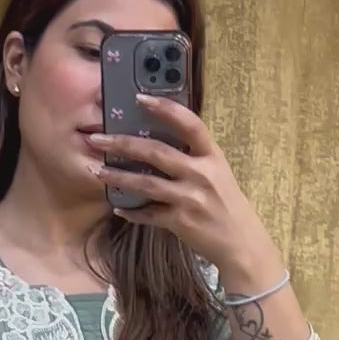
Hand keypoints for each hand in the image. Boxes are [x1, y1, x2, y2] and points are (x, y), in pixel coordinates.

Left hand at [86, 98, 283, 288]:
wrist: (240, 242)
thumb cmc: (225, 203)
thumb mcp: (217, 171)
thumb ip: (193, 155)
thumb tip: (157, 139)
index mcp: (211, 155)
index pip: (190, 123)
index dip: (165, 108)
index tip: (140, 98)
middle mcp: (201, 174)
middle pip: (157, 152)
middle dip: (123, 143)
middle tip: (98, 138)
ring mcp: (190, 198)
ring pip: (146, 183)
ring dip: (118, 176)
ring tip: (98, 171)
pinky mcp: (180, 221)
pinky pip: (149, 214)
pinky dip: (132, 211)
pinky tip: (119, 206)